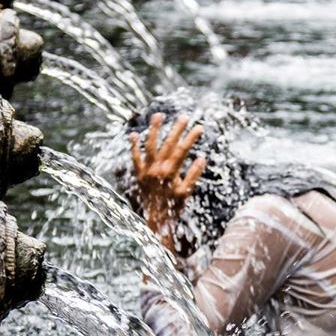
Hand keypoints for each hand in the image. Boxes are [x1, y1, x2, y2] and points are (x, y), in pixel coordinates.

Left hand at [130, 113, 206, 245]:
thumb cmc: (173, 207)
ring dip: (154, 130)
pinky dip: (133, 146)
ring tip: (158, 116)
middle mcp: (157, 169)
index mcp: (170, 172)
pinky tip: (133, 134)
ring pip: (150, 146)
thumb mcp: (186, 192)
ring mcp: (146, 170)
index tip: (199, 128)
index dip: (191, 138)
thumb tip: (202, 159)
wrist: (156, 220)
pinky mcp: (139, 174)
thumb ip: (193, 175)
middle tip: (184, 117)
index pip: (182, 150)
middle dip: (177, 129)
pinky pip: (135, 158)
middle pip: (168, 144)